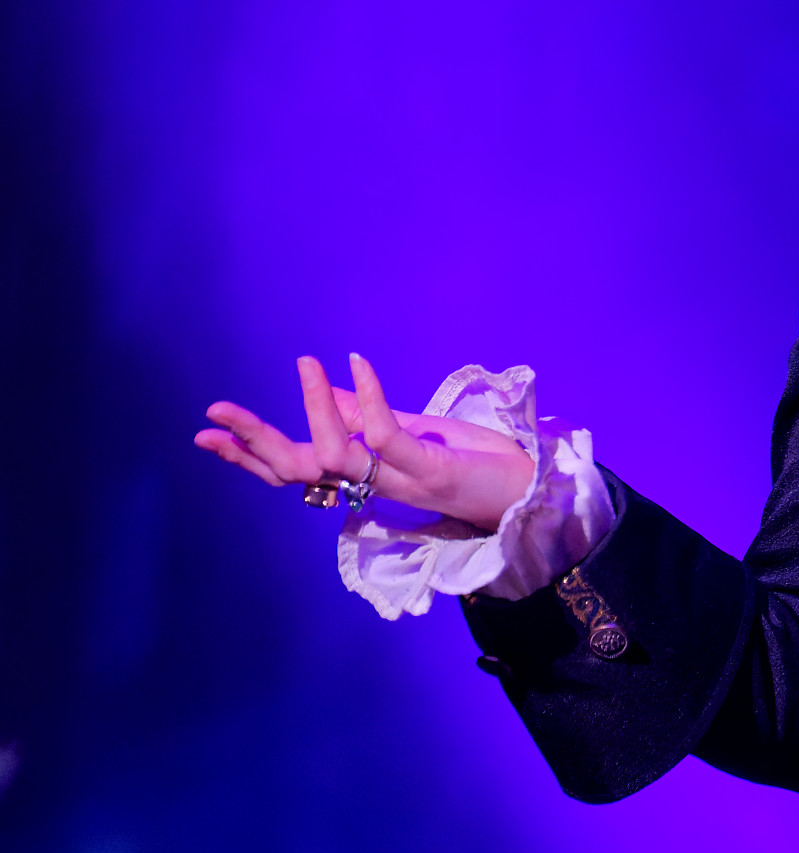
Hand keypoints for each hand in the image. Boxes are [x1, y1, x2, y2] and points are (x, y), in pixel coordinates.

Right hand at [195, 354, 535, 530]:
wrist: (536, 489)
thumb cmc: (480, 463)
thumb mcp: (419, 435)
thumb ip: (372, 421)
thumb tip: (331, 398)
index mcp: (366, 477)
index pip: (295, 469)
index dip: (251, 455)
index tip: (208, 433)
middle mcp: (375, 484)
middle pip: (299, 471)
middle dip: (253, 444)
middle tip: (212, 418)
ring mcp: (402, 480)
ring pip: (336, 456)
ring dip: (313, 410)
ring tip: (301, 366)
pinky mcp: (433, 471)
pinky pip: (388, 436)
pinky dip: (369, 399)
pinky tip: (354, 363)